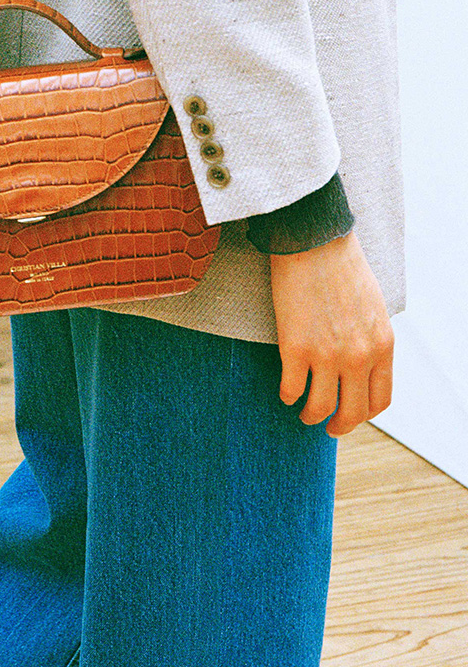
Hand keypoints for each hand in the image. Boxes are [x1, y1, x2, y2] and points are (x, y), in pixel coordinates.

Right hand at [269, 229, 394, 436]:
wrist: (313, 241)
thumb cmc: (341, 265)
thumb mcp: (373, 307)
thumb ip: (371, 339)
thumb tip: (360, 364)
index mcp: (382, 345)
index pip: (380, 400)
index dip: (363, 414)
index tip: (350, 413)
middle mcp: (359, 356)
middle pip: (352, 412)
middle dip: (338, 426)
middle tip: (327, 426)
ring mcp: (327, 354)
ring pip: (319, 408)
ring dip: (309, 415)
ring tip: (301, 411)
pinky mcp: (296, 347)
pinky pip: (290, 389)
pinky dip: (286, 395)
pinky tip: (284, 390)